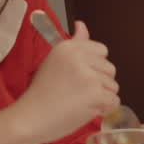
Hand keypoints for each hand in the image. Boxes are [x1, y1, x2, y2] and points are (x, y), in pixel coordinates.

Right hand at [16, 21, 118, 142]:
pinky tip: (86, 111)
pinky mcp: (96, 95)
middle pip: (110, 68)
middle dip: (99, 83)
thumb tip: (82, 24)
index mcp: (69, 47)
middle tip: (77, 93)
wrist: (30, 119)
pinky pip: (114, 101)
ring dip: (101, 97)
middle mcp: (80, 57)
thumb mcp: (54, 61)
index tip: (79, 77)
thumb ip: (74, 43)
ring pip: (113, 86)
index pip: (102, 50)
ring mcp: (89, 76)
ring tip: (79, 102)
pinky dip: (104, 110)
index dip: (94, 67)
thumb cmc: (41, 94)